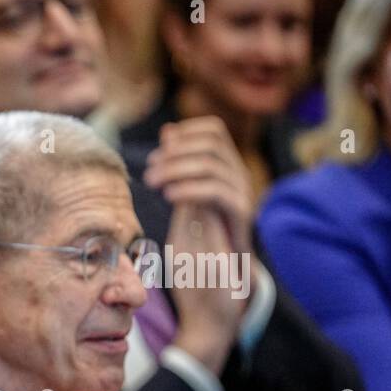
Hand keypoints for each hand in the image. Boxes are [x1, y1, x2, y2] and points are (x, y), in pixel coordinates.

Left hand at [145, 117, 253, 255]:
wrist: (229, 260)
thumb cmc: (205, 223)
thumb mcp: (189, 187)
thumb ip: (180, 161)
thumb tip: (167, 131)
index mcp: (227, 162)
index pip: (214, 130)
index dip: (186, 132)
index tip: (157, 153)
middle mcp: (238, 171)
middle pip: (210, 145)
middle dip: (174, 154)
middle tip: (148, 172)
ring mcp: (242, 189)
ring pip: (210, 165)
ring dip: (175, 170)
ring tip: (151, 183)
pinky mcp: (240, 210)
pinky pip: (215, 191)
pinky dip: (188, 189)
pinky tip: (168, 195)